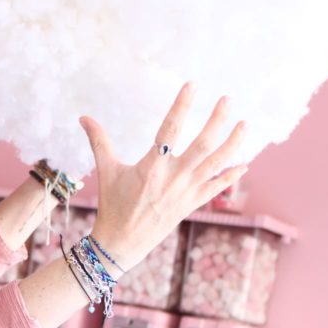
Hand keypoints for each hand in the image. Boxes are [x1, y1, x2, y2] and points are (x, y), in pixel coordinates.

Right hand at [80, 83, 247, 273]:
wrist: (122, 243)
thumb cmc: (113, 205)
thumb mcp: (106, 171)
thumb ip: (98, 142)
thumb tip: (83, 118)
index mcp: (152, 166)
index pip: (170, 128)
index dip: (182, 105)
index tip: (192, 85)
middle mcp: (174, 177)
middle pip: (204, 143)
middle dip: (218, 120)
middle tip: (227, 100)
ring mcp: (186, 191)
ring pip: (217, 163)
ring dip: (233, 143)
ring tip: (244, 124)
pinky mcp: (192, 204)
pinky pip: (217, 187)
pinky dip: (231, 176)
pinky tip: (244, 164)